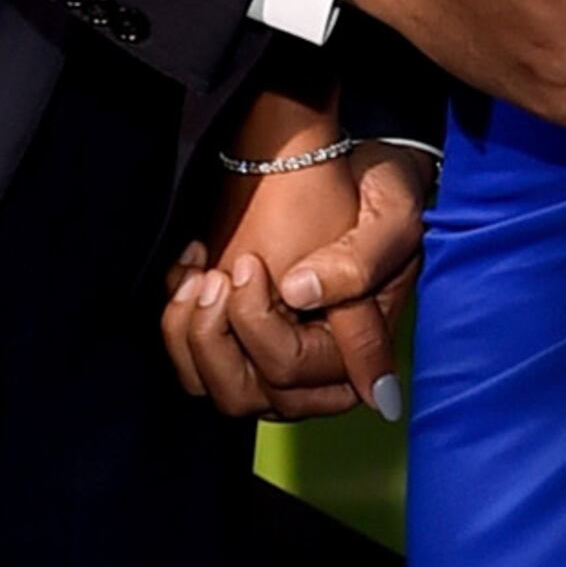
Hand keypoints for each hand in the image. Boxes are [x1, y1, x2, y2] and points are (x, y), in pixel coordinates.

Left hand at [160, 141, 426, 423]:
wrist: (349, 171)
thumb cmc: (380, 197)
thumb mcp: (388, 217)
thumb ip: (358, 264)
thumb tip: (300, 294)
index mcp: (353, 354)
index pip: (287, 368)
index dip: (256, 322)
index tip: (249, 262)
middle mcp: (311, 373)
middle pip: (243, 394)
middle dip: (215, 335)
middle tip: (218, 273)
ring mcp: (271, 360)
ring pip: (207, 384)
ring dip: (189, 330)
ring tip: (199, 272)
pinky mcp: (240, 343)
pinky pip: (189, 360)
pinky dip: (177, 317)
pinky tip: (192, 266)